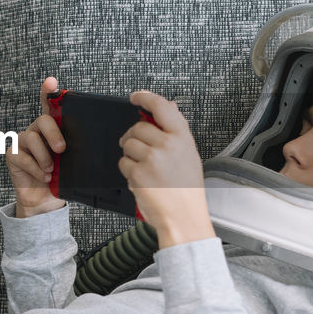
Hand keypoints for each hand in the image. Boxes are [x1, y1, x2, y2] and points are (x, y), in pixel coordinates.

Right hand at [6, 76, 68, 218]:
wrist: (45, 201)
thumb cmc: (60, 179)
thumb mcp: (72, 163)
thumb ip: (75, 150)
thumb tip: (90, 147)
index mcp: (52, 129)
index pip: (50, 105)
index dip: (49, 92)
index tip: (51, 82)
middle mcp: (36, 131)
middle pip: (43, 120)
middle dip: (53, 134)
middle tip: (62, 150)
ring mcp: (22, 142)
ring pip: (31, 138)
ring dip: (44, 157)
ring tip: (50, 170)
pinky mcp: (12, 155)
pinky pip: (23, 157)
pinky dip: (36, 169)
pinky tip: (43, 177)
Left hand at [118, 90, 215, 248]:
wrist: (183, 216)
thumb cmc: (187, 189)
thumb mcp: (189, 154)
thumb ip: (176, 131)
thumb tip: (168, 107)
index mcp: (182, 137)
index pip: (161, 106)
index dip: (145, 98)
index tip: (135, 97)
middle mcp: (167, 145)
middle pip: (138, 127)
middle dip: (133, 136)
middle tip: (138, 148)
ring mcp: (151, 158)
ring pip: (127, 144)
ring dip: (130, 155)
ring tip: (145, 168)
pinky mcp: (137, 173)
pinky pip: (123, 162)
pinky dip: (128, 170)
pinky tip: (142, 179)